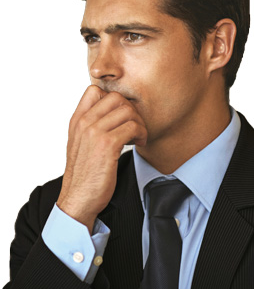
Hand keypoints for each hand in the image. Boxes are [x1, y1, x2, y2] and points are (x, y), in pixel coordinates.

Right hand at [57, 85, 146, 232]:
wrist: (78, 198)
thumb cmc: (83, 174)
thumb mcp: (79, 144)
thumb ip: (90, 125)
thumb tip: (111, 113)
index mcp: (77, 120)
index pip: (95, 90)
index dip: (113, 99)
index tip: (120, 116)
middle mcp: (84, 123)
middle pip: (116, 97)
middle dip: (131, 110)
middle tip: (134, 126)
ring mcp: (94, 132)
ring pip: (127, 111)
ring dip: (139, 123)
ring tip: (137, 137)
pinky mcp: (107, 145)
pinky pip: (133, 127)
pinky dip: (141, 134)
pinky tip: (139, 144)